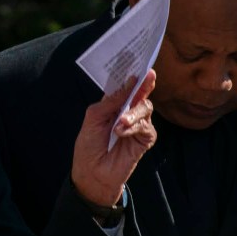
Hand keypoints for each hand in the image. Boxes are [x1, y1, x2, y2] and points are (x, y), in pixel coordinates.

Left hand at [71, 69, 155, 205]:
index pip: (126, 86)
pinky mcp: (145, 139)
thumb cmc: (89, 146)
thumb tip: (130, 83)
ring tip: (118, 124)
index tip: (140, 61)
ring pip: (145, 108)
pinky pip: (147, 127)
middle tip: (147, 75)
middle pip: (140, 93)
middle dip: (143, 85)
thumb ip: (111, 101)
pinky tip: (122, 132)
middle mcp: (127, 112)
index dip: (132, 74)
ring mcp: (138, 125)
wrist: (92, 173)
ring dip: (132, 114)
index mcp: (113, 104)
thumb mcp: (93, 118)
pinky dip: (134, 127)